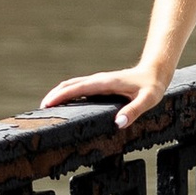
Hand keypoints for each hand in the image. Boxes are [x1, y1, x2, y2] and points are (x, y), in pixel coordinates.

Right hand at [38, 63, 170, 131]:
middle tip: (40, 110)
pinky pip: (79, 88)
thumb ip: (134, 111)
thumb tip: (117, 123)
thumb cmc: (152, 87)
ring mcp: (99, 82)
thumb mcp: (148, 100)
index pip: (78, 88)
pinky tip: (65, 104)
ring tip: (46, 108)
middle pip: (70, 85)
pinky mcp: (100, 85)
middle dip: (54, 95)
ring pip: (73, 85)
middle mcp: (99, 80)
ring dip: (59, 94)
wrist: (156, 72)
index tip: (46, 104)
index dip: (61, 95)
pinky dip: (67, 93)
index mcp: (106, 83)